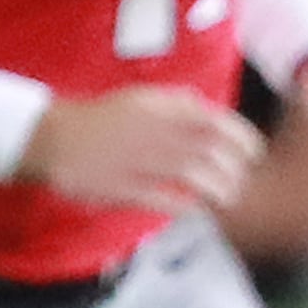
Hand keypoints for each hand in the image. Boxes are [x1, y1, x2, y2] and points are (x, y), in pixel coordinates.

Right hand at [23, 84, 261, 213]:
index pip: (215, 121)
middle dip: (234, 168)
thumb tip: (204, 106)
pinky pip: (163, 199)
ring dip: (216, 189)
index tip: (253, 152)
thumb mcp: (139, 98)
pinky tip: (193, 209)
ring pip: (192, 175)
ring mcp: (140, 162)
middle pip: (210, 150)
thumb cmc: (99, 119)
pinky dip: (183, 205)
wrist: (53, 138)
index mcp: (160, 110)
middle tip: (240, 180)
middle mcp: (155, 133)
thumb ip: (174, 102)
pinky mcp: (124, 188)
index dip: (241, 138)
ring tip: (225, 198)